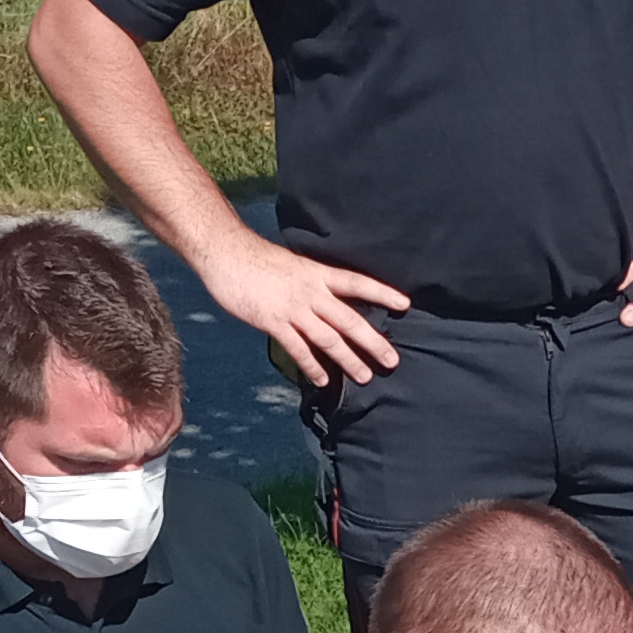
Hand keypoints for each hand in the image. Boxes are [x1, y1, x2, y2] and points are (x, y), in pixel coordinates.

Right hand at [204, 229, 407, 386]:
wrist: (227, 253)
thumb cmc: (257, 258)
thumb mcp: (294, 265)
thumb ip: (311, 283)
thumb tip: (325, 300)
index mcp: (318, 274)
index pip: (358, 283)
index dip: (382, 293)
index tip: (405, 304)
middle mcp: (312, 292)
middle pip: (349, 320)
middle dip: (373, 342)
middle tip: (392, 360)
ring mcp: (293, 309)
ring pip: (329, 339)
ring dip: (349, 360)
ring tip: (365, 376)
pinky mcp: (274, 322)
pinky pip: (298, 349)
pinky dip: (312, 366)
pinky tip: (324, 379)